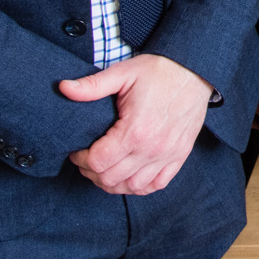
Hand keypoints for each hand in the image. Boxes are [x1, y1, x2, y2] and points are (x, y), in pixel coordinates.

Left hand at [60, 54, 212, 194]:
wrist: (195, 70)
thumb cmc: (159, 71)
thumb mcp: (123, 73)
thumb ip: (92, 85)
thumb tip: (63, 88)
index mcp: (135, 130)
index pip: (97, 162)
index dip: (81, 160)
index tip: (77, 151)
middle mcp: (152, 149)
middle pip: (111, 179)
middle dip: (91, 172)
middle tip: (86, 161)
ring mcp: (168, 155)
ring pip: (132, 187)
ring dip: (112, 183)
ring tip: (104, 170)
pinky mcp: (179, 156)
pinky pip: (156, 185)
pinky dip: (139, 186)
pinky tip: (129, 176)